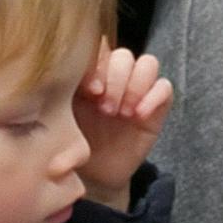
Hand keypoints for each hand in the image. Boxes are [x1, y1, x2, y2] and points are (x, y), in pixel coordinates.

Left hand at [73, 42, 172, 210]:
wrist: (92, 174)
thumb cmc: (72, 143)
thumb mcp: (61, 116)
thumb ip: (61, 93)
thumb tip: (58, 77)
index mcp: (90, 72)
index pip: (100, 48)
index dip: (98, 65)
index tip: (90, 91)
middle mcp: (115, 76)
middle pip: (124, 55)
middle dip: (116, 81)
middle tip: (105, 109)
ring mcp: (137, 89)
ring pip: (148, 63)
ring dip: (136, 86)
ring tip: (123, 113)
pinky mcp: (156, 105)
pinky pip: (164, 87)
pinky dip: (154, 97)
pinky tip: (139, 116)